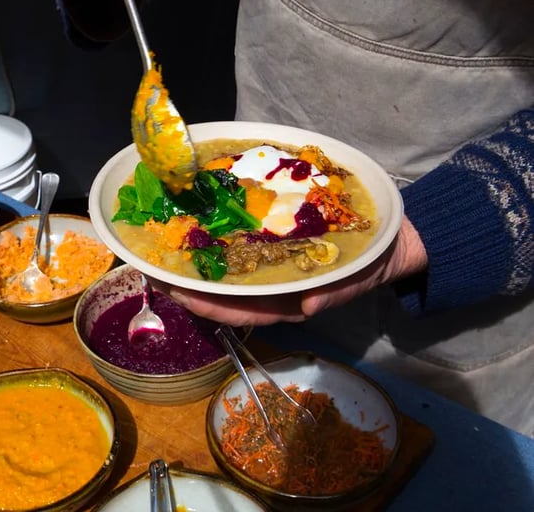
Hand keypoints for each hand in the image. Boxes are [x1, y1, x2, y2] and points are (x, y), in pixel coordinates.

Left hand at [157, 216, 426, 326]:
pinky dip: (218, 248)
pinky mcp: (274, 251)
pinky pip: (241, 253)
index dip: (209, 306)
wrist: (389, 241)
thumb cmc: (375, 260)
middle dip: (189, 287)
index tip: (179, 295)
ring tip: (165, 255)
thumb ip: (337, 293)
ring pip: (227, 277)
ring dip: (196, 269)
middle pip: (224, 296)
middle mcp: (273, 291)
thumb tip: (310, 309)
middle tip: (155, 271)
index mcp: (289, 303)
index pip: (241, 311)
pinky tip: (199, 234)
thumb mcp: (362, 276)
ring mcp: (271, 271)